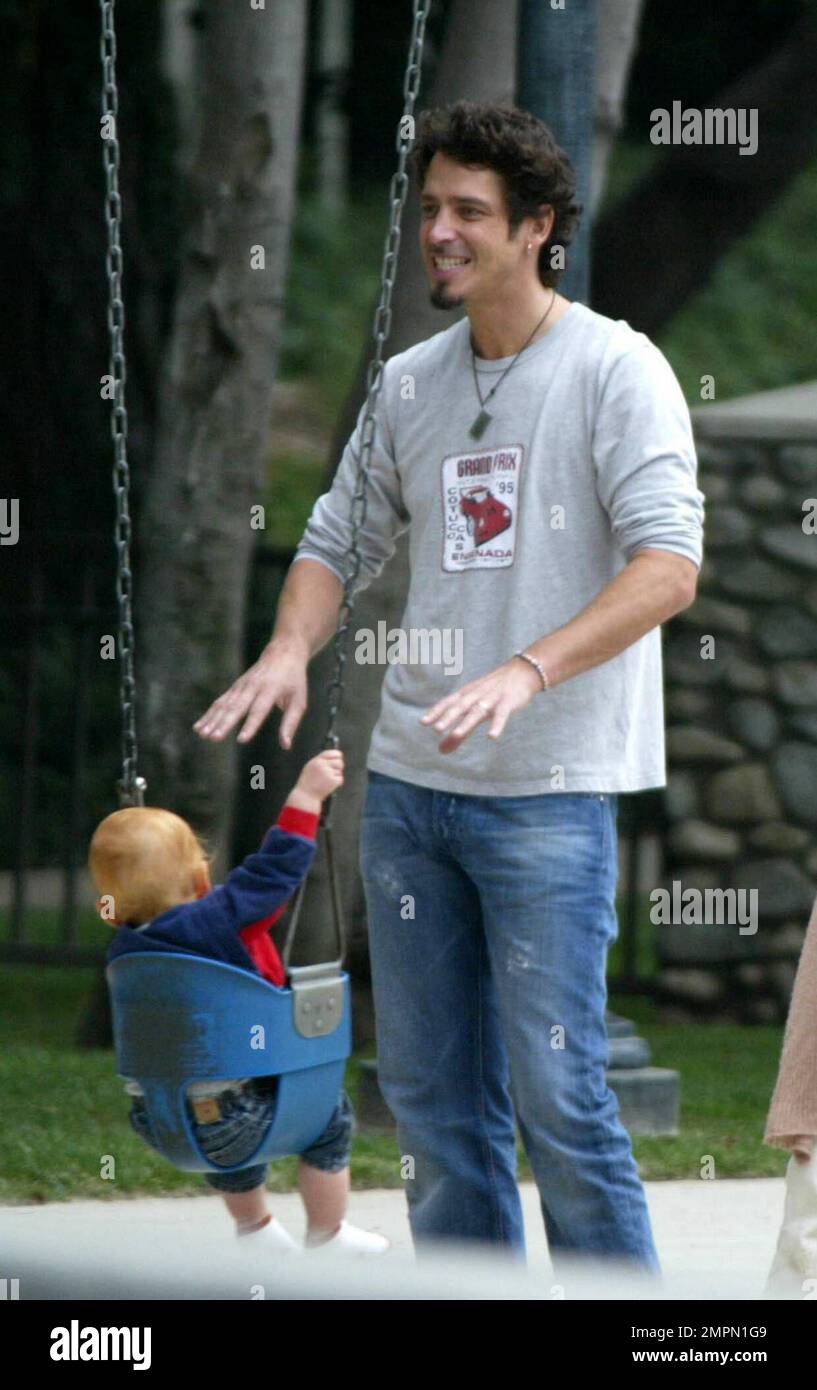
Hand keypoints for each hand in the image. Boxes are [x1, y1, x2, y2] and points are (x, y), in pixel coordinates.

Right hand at [193, 637, 308, 746]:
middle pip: (237, 707)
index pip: (259, 710)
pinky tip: (199, 727)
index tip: (242, 739)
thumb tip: (285, 746)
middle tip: (214, 738)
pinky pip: (220, 702)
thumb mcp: (299, 700)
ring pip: (224, 704)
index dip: (250, 725)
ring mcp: (241, 686)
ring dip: (212, 720)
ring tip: (202, 734)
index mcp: (271, 689)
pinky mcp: (234, 687)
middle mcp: (253, 686)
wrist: (283, 652)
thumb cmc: (294, 680)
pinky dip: (209, 714)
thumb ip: (291, 723)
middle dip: (225, 724)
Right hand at [293, 749, 344, 805]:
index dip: (337, 754)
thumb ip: (320, 761)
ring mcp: (328, 773)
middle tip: (334, 772)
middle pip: (339, 761)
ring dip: (336, 776)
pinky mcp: (333, 781)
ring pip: (339, 771)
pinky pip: (340, 779)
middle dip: (339, 766)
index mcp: (316, 761)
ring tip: (326, 782)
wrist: (306, 796)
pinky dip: (337, 783)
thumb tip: (334, 757)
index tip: (339, 757)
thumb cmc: (308, 783)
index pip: (330, 753)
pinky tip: (328, 786)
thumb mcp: (310, 768)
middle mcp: (323, 765)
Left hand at [419, 657, 543, 753]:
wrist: (522, 673)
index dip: (436, 712)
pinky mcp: (508, 702)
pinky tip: (492, 736)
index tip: (423, 722)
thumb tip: (441, 751)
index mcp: (467, 695)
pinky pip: (502, 714)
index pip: (449, 703)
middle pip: (460, 707)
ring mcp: (492, 698)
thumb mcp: (475, 711)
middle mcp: (477, 695)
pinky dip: (497, 725)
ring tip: (456, 734)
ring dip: (467, 722)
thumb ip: (460, 733)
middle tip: (436, 729)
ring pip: (478, 711)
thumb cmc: (494, 693)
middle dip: (448, 717)